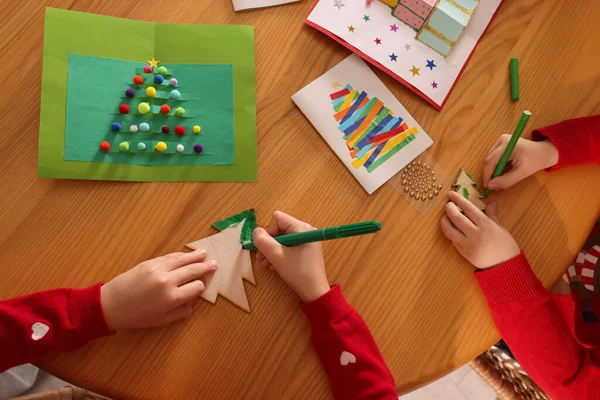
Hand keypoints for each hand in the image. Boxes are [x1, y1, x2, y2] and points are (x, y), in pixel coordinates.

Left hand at [100, 249, 216, 329]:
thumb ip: (181, 312)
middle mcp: (168, 281)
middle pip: (193, 270)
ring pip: (182, 259)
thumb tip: (192, 303)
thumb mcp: (162, 321)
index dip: (202, 286)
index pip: (196, 287)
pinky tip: (186, 254)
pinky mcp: (150, 263)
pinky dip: (180, 255)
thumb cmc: (137, 317)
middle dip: (205, 267)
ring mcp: (158, 269)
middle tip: (215, 263)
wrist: (111, 304)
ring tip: (204, 253)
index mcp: (172, 298)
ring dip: (195, 256)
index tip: (202, 285)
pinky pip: (169, 257)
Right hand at [252, 211, 329, 301]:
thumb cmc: (298, 272)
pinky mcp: (305, 249)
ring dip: (271, 251)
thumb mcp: (277, 256)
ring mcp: (306, 240)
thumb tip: (256, 231)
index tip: (267, 247)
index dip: (269, 231)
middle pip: (279, 229)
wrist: (315, 292)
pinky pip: (288, 246)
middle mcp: (305, 231)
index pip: (278, 218)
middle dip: (268, 244)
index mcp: (301, 228)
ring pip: (281, 239)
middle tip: (261, 259)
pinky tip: (274, 266)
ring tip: (266, 265)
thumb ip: (263, 242)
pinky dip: (279, 255)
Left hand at [440, 191, 519, 268]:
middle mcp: (475, 233)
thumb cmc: (506, 246)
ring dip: (444, 221)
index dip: (458, 199)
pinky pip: (452, 240)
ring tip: (445, 216)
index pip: (468, 208)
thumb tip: (491, 202)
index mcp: (486, 225)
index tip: (451, 193)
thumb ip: (492, 215)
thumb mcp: (501, 228)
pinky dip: (449, 232)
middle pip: (456, 217)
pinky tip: (450, 228)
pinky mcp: (463, 252)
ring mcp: (467, 244)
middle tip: (448, 204)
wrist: (505, 266)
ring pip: (449, 230)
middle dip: (449, 208)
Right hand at [483, 136, 557, 189]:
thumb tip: (490, 186)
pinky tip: (500, 174)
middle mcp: (501, 140)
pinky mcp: (501, 144)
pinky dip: (495, 167)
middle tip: (493, 186)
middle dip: (489, 174)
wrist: (544, 152)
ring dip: (492, 171)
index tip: (488, 187)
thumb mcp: (522, 172)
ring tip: (497, 181)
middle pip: (488, 159)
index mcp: (507, 144)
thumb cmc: (536, 160)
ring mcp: (501, 141)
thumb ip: (506, 180)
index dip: (487, 174)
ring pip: (489, 159)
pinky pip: (493, 157)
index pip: (490, 161)